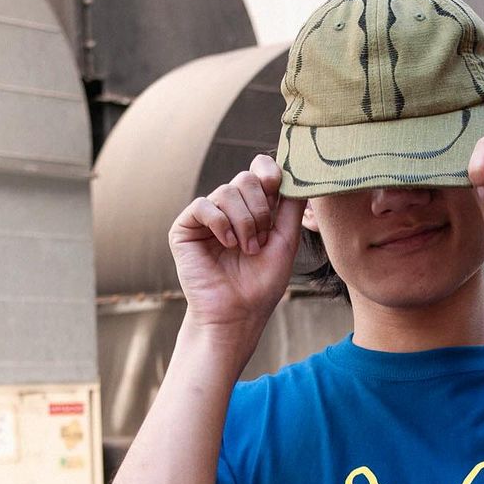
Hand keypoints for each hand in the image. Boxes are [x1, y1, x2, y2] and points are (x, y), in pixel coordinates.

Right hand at [168, 154, 304, 333]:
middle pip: (245, 179)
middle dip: (259, 210)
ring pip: (226, 192)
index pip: (259, 171)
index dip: (269, 173)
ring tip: (246, 250)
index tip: (276, 187)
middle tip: (261, 241)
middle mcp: (229, 209)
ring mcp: (207, 217)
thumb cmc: (262, 283)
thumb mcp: (286, 241)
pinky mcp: (185, 228)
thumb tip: (297, 174)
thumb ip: (291, 207)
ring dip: (244, 222)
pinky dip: (220, 223)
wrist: (237, 313)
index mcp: (254, 209)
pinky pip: (204, 206)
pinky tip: (228, 245)